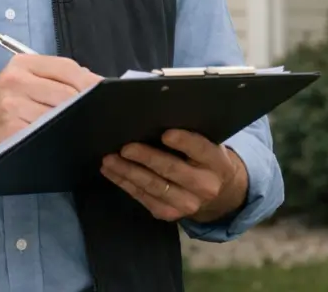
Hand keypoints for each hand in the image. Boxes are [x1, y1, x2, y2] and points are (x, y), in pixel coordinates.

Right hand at [0, 55, 101, 157]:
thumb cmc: (1, 101)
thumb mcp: (22, 78)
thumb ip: (54, 76)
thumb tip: (94, 82)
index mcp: (23, 64)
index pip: (66, 67)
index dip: (90, 80)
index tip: (107, 90)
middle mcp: (16, 81)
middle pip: (66, 92)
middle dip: (86, 103)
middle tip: (102, 112)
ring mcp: (12, 107)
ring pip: (58, 114)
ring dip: (75, 121)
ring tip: (88, 125)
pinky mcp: (10, 131)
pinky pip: (44, 133)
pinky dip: (59, 135)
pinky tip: (67, 137)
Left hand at [100, 130, 247, 223]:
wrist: (218, 193)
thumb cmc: (205, 158)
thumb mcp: (208, 143)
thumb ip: (191, 133)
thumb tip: (158, 113)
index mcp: (216, 162)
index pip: (200, 149)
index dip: (183, 142)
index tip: (165, 134)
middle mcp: (205, 185)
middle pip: (172, 169)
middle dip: (146, 158)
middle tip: (125, 147)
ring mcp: (187, 204)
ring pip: (153, 186)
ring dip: (128, 172)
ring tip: (109, 160)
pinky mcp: (169, 213)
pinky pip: (143, 198)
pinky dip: (126, 184)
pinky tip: (113, 173)